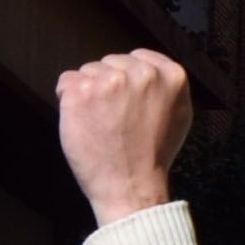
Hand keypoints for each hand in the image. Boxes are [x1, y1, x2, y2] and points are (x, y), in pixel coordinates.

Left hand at [56, 49, 194, 221]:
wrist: (130, 187)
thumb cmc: (152, 155)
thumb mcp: (179, 114)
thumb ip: (165, 86)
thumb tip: (148, 68)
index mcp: (171, 75)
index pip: (137, 58)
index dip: (128, 80)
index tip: (128, 102)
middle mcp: (142, 73)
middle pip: (111, 62)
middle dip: (109, 85)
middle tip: (115, 117)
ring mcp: (109, 81)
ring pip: (88, 71)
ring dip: (89, 93)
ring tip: (101, 122)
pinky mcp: (80, 92)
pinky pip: (66, 81)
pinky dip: (69, 100)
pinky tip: (84, 121)